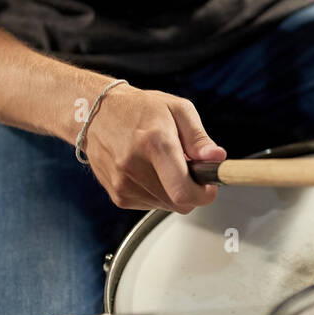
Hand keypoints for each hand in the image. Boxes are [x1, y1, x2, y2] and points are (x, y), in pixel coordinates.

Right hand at [82, 85, 226, 212]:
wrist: (96, 113)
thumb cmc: (139, 109)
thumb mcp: (177, 109)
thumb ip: (199, 138)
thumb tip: (217, 159)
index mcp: (154, 143)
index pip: (184, 191)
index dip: (204, 194)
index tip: (208, 185)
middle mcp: (135, 166)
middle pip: (179, 202)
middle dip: (191, 190)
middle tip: (187, 167)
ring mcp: (123, 184)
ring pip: (167, 205)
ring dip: (173, 191)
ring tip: (163, 164)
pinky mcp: (117, 195)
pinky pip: (151, 204)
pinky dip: (157, 192)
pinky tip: (148, 170)